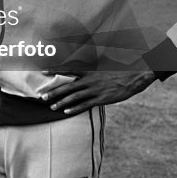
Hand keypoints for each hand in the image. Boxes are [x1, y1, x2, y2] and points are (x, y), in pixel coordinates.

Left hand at [37, 65, 155, 115]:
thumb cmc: (119, 71)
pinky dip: (75, 108)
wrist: (134, 76)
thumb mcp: (103, 66)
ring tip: (51, 107)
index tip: (44, 71)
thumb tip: (83, 65)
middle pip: (68, 86)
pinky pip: (85, 105)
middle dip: (54, 92)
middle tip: (42, 97)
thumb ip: (92, 67)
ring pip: (74, 97)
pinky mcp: (101, 99)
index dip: (56, 70)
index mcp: (89, 71)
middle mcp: (89, 80)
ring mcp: (95, 90)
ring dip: (61, 102)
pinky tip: (66, 112)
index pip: (68, 70)